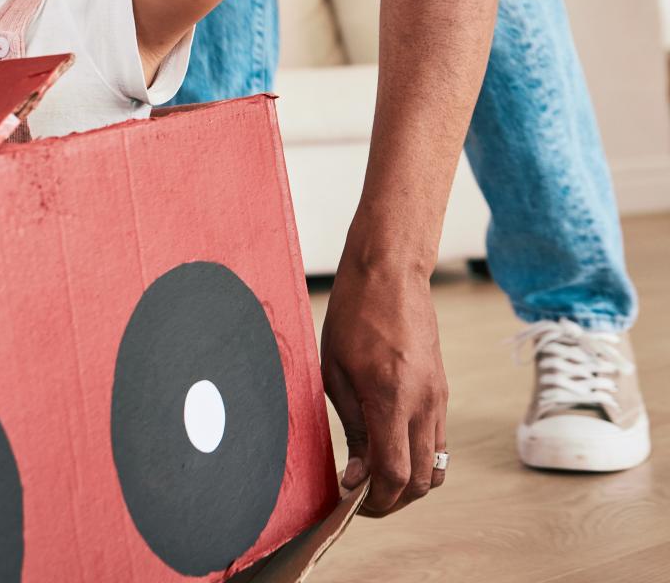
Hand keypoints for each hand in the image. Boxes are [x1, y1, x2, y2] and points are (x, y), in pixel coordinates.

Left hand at [321, 259, 447, 516]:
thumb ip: (351, 427)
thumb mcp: (335, 372)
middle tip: (361, 498)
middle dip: (393, 500)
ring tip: (375, 476)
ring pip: (437, 466)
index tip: (351, 502)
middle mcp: (423, 404)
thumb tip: (356, 475)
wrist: (390, 274)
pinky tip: (390, 447)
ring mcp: (438, 398)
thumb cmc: (353, 315)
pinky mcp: (442, 391)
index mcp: (391, 398)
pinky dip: (419, 458)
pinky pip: (438, 441)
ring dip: (409, 482)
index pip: (394, 474)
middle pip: (422, 481)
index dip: (375, 500)